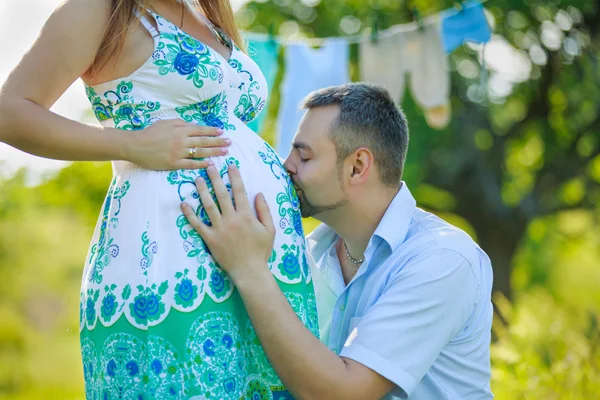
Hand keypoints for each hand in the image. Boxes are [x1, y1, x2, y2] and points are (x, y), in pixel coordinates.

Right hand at [124, 119, 230, 169]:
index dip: (212, 131)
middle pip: (204, 141)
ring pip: (200, 152)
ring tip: (225, 152)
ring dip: (214, 152)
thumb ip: (181, 124)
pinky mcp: (174, 164)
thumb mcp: (166, 123)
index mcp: (180, 129)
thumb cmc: (150, 133)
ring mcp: (178, 153)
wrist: (136, 145)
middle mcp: (181, 140)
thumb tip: (195, 126)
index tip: (222, 132)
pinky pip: (191, 164)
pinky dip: (201, 164)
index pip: (200, 130)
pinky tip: (211, 164)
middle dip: (218, 142)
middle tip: (229, 143)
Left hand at [180, 164, 275, 282]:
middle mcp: (231, 219)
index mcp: (246, 215)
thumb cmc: (261, 251)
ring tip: (197, 179)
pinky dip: (190, 214)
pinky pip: (198, 225)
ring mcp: (219, 229)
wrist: (249, 271)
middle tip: (209, 166)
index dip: (235, 177)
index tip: (230, 166)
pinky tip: (183, 203)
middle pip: (221, 194)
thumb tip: (258, 193)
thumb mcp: (270, 230)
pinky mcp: (210, 239)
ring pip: (208, 206)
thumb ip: (264, 210)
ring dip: (202, 191)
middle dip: (215, 178)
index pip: (239, 191)